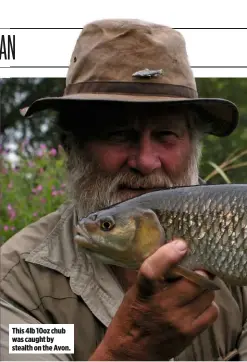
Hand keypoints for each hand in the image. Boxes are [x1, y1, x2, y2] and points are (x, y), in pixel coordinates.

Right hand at [90, 239, 218, 360]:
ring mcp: (178, 321)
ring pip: (206, 294)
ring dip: (204, 287)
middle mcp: (162, 306)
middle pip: (194, 280)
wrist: (129, 353)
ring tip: (196, 287)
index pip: (152, 271)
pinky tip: (198, 303)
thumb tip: (165, 248)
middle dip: (198, 271)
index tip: (180, 245)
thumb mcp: (133, 291)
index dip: (167, 255)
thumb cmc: (131, 318)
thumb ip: (150, 273)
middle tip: (196, 268)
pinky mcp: (189, 333)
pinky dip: (208, 304)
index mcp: (143, 292)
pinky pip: (211, 311)